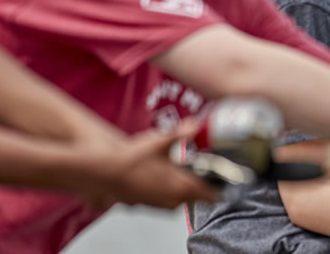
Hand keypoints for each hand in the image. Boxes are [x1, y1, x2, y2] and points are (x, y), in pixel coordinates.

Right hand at [84, 123, 218, 208]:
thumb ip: (182, 133)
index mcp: (183, 186)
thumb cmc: (132, 159)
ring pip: (183, 199)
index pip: (212, 195)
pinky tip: (162, 175)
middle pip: (198, 196)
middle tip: (199, 167)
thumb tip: (198, 124)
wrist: (105, 171)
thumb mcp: (160, 141)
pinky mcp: (150, 206)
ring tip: (178, 169)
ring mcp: (162, 205)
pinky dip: (170, 190)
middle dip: (201, 183)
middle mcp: (174, 200)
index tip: (223, 176)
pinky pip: (168, 200)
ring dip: (184, 186)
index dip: (220, 186)